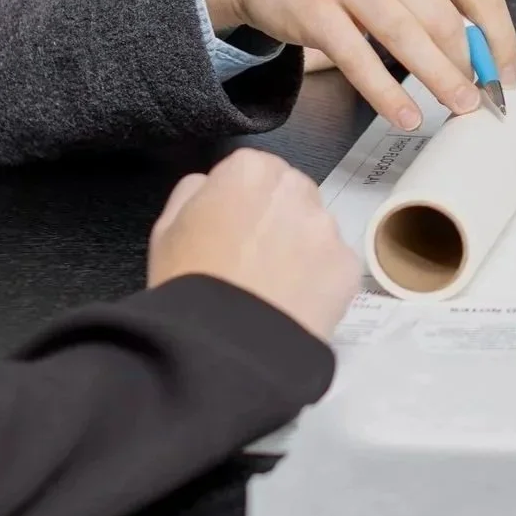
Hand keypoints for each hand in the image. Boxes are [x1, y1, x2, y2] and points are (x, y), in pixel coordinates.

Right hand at [147, 149, 360, 339]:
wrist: (225, 346)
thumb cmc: (189, 283)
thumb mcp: (167, 228)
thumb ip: (194, 191)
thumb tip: (212, 185)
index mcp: (250, 170)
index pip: (253, 169)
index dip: (239, 200)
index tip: (229, 227)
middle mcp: (297, 188)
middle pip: (291, 193)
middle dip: (277, 216)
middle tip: (253, 257)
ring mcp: (327, 228)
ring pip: (316, 229)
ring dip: (301, 247)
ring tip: (273, 286)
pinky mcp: (348, 266)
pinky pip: (334, 265)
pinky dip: (320, 281)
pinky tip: (293, 303)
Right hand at [202, 0, 515, 131]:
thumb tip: (480, 47)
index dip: (500, 38)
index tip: (506, 72)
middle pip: (446, 20)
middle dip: (469, 67)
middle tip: (480, 99)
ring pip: (409, 39)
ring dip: (440, 81)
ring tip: (459, 108)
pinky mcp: (315, 9)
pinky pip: (360, 60)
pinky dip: (387, 95)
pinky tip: (406, 116)